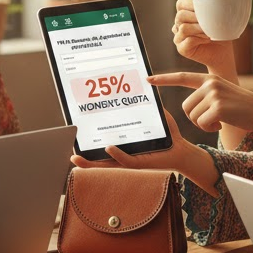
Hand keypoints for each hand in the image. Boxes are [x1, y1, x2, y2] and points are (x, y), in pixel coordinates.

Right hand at [71, 111, 219, 194]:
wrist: (183, 150)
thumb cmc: (168, 136)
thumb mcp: (155, 119)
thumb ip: (147, 107)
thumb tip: (143, 88)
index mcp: (126, 147)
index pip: (103, 149)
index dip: (89, 149)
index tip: (74, 142)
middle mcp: (126, 156)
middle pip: (100, 161)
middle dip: (84, 160)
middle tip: (70, 154)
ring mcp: (132, 161)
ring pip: (108, 164)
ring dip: (93, 162)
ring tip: (78, 158)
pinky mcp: (142, 163)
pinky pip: (127, 160)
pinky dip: (117, 154)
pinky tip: (109, 148)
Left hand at [149, 70, 252, 136]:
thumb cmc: (241, 108)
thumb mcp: (223, 95)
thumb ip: (206, 95)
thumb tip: (188, 107)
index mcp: (209, 79)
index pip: (182, 77)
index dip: (164, 79)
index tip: (148, 78)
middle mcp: (209, 83)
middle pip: (186, 106)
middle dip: (196, 118)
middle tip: (213, 120)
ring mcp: (213, 94)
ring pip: (192, 116)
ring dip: (204, 124)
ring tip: (219, 121)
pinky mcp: (217, 106)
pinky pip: (201, 123)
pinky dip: (209, 129)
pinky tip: (221, 125)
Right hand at [172, 0, 237, 75]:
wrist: (223, 52)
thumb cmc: (220, 33)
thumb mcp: (218, 17)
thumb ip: (214, 6)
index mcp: (185, 14)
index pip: (180, 3)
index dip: (190, 4)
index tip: (204, 9)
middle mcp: (178, 25)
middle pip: (180, 15)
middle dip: (196, 17)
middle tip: (208, 22)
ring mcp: (178, 37)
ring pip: (183, 28)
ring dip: (198, 29)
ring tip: (209, 32)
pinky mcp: (182, 49)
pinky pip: (187, 41)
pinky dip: (199, 39)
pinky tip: (207, 40)